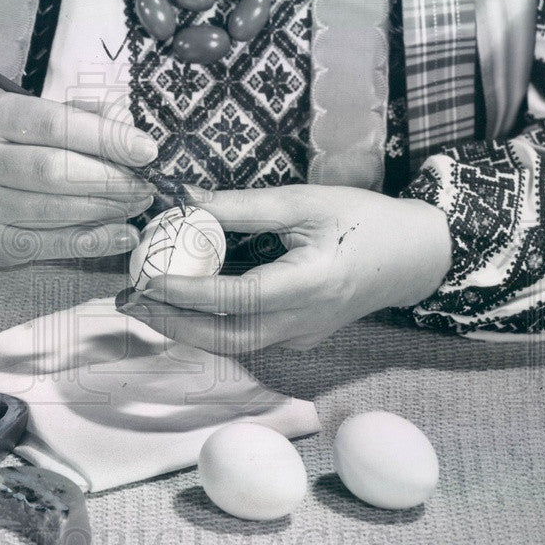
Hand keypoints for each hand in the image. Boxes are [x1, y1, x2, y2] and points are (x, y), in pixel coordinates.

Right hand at [0, 92, 157, 266]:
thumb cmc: (8, 152)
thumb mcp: (32, 121)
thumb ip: (79, 116)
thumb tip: (126, 123)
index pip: (54, 123)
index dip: (105, 138)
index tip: (146, 150)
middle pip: (55, 170)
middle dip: (111, 178)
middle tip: (147, 184)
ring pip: (57, 209)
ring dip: (109, 208)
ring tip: (139, 203)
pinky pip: (55, 244)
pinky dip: (97, 240)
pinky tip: (125, 234)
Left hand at [118, 185, 451, 352]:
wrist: (413, 257)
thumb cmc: (362, 221)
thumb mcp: (303, 202)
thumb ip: (242, 206)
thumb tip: (186, 201)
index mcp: (307, 286)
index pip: (234, 297)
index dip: (187, 292)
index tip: (148, 278)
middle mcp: (301, 322)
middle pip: (225, 337)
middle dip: (173, 323)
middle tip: (132, 301)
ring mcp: (302, 336)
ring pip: (233, 344)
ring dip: (188, 329)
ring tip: (150, 305)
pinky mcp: (301, 338)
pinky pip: (248, 338)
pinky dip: (213, 326)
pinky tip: (189, 306)